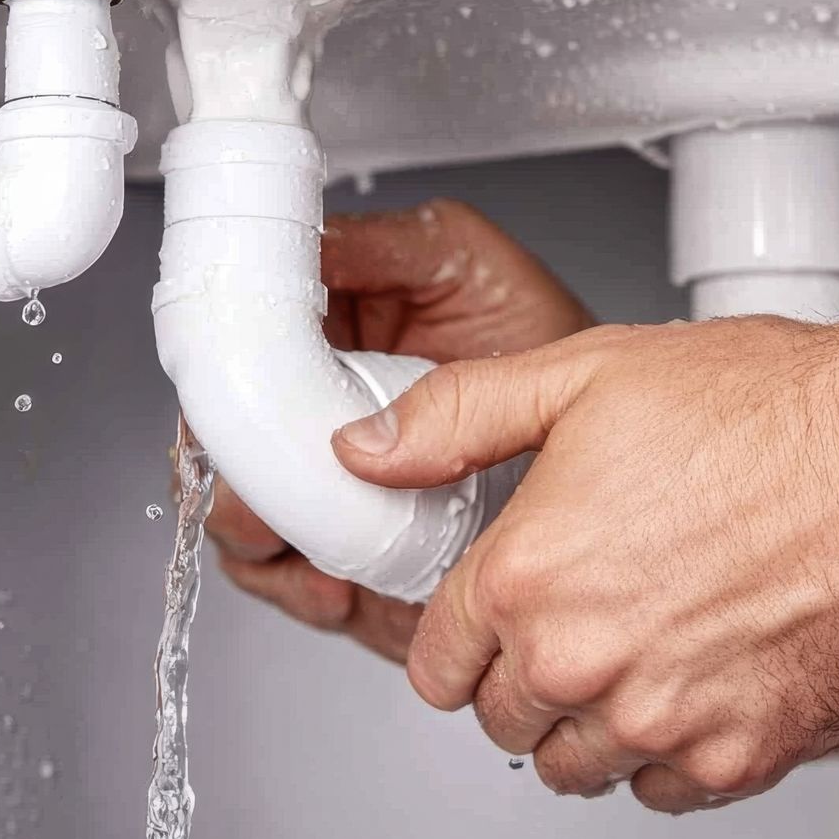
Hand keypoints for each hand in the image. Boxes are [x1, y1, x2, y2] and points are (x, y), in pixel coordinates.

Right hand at [207, 199, 591, 660]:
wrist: (618, 443)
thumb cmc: (547, 339)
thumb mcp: (463, 263)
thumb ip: (383, 247)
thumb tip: (306, 249)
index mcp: (323, 342)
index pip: (236, 361)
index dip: (220, 383)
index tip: (235, 401)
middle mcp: (318, 417)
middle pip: (227, 452)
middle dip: (236, 475)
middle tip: (270, 486)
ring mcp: (335, 490)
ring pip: (250, 523)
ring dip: (266, 539)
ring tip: (315, 537)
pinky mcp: (358, 558)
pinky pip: (298, 584)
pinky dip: (306, 590)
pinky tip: (340, 582)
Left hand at [331, 314, 838, 811]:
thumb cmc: (773, 415)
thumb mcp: (586, 373)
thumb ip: (456, 417)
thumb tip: (366, 449)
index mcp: (525, 576)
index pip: (435, 661)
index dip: (461, 635)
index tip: (492, 619)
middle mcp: (580, 662)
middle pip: (500, 718)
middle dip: (524, 675)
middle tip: (581, 617)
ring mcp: (658, 723)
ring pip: (573, 767)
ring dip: (588, 722)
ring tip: (640, 648)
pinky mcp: (737, 759)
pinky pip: (661, 792)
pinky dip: (668, 752)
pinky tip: (696, 680)